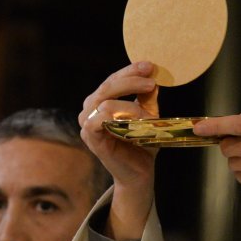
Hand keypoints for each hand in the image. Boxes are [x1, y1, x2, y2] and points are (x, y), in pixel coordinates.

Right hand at [80, 62, 158, 239]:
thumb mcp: (149, 115)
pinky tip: (139, 119)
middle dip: (130, 80)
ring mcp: (87, 124)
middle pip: (107, 86)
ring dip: (130, 103)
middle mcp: (89, 110)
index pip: (112, 79)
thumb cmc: (142, 143)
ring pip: (105, 101)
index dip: (130, 71)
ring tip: (151, 111)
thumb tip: (153, 77)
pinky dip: (122, 116)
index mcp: (100, 101)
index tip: (150, 66)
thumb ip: (147, 97)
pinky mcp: (90, 138)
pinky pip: (100, 119)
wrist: (139, 173)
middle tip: (151, 80)